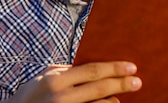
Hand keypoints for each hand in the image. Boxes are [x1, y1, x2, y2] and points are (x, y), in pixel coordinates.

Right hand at [7, 61, 141, 102]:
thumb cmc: (30, 95)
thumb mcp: (43, 77)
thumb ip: (66, 71)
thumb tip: (93, 67)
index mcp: (55, 80)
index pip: (92, 71)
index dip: (114, 69)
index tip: (131, 67)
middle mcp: (61, 97)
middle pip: (100, 88)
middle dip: (122, 84)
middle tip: (138, 82)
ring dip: (113, 102)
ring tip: (121, 97)